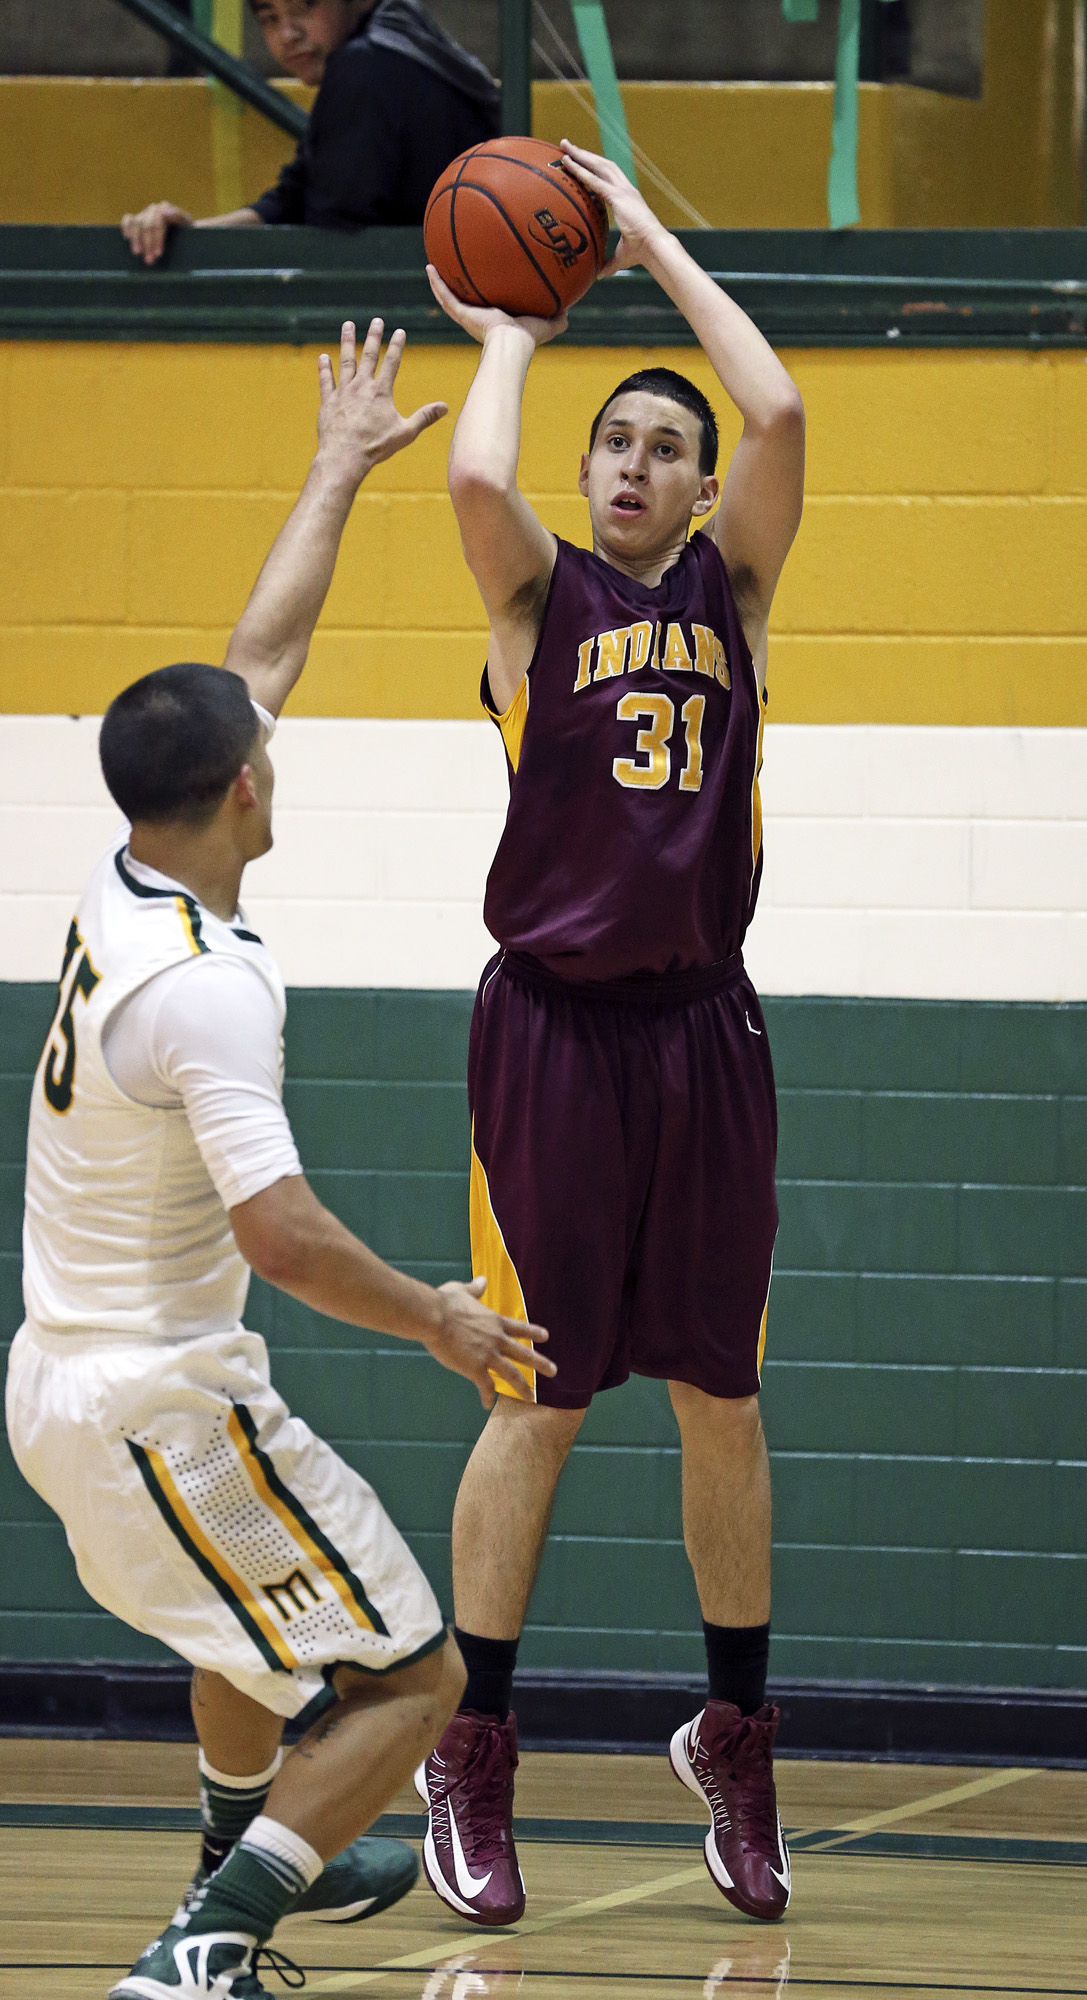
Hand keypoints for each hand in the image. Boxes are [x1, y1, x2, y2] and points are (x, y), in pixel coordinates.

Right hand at [121, 200, 192, 264]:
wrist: (183, 240)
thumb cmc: (188, 237)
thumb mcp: (190, 231)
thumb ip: (182, 220)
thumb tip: (171, 213)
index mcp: (170, 211)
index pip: (160, 221)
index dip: (158, 238)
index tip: (158, 253)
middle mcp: (156, 210)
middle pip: (148, 224)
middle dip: (148, 243)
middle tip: (149, 260)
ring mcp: (145, 214)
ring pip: (137, 223)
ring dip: (136, 239)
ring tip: (137, 253)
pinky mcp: (136, 219)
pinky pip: (128, 220)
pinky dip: (126, 227)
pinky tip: (127, 238)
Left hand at [315, 318, 447, 485]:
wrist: (345, 456)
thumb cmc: (376, 446)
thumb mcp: (405, 433)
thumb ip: (425, 417)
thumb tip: (445, 407)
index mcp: (381, 392)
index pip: (391, 362)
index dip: (396, 345)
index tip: (399, 331)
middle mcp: (361, 386)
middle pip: (368, 355)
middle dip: (373, 336)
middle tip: (376, 320)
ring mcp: (343, 392)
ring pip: (345, 361)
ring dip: (347, 342)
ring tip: (347, 326)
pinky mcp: (328, 402)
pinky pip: (326, 381)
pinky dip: (325, 368)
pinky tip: (323, 357)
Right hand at [426, 264, 566, 348]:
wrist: (512, 344)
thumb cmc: (528, 338)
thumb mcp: (548, 324)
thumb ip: (558, 318)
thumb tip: (569, 311)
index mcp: (496, 322)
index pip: (488, 307)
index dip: (485, 298)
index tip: (482, 285)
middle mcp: (479, 318)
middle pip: (466, 301)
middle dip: (460, 288)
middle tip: (453, 272)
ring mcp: (467, 316)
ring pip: (450, 296)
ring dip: (440, 283)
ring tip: (432, 267)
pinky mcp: (461, 313)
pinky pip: (445, 295)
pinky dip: (436, 282)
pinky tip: (429, 267)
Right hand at [429, 1276, 554, 1407]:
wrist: (434, 1317)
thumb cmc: (445, 1302)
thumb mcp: (462, 1290)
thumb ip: (475, 1288)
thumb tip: (483, 1280)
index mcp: (495, 1321)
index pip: (519, 1328)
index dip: (533, 1332)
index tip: (546, 1336)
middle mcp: (496, 1339)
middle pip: (523, 1354)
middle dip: (540, 1363)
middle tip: (554, 1370)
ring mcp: (488, 1355)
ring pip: (511, 1374)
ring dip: (522, 1387)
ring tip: (531, 1398)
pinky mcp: (475, 1369)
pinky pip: (485, 1386)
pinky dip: (487, 1396)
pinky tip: (487, 1404)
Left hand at [558, 140, 665, 275]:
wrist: (654, 247)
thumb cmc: (641, 253)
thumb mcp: (621, 256)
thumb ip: (608, 263)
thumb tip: (598, 274)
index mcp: (627, 198)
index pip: (607, 177)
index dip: (593, 168)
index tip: (579, 161)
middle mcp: (625, 189)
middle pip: (602, 164)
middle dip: (584, 154)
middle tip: (566, 145)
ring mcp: (623, 190)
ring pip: (598, 165)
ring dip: (581, 155)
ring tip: (565, 147)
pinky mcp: (618, 196)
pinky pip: (595, 180)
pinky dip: (581, 171)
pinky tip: (569, 163)